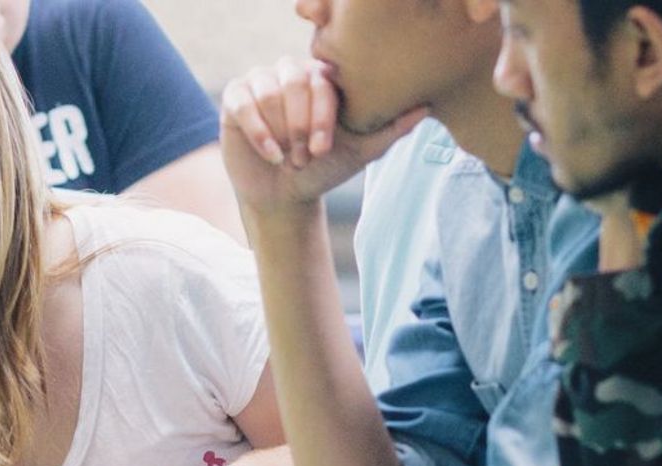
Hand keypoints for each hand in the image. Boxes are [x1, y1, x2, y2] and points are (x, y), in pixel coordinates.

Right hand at [218, 57, 426, 220]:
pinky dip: (258, 131)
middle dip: (300, 125)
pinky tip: (271, 153)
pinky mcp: (236, 99)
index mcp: (322, 78)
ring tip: (288, 158)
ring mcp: (261, 83)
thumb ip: (391, 129)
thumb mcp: (361, 152)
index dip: (321, 114)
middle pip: (294, 81)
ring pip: (268, 92)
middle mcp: (292, 73)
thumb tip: (425, 106)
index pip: (322, 79)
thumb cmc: (325, 170)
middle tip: (306, 157)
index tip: (323, 149)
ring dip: (280, 131)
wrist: (286, 196)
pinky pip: (243, 102)